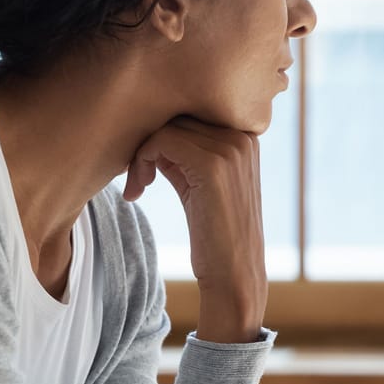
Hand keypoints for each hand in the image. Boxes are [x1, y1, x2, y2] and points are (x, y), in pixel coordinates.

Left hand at [121, 115, 265, 341]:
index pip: (191, 108)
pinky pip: (161, 141)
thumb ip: (185, 151)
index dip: (162, 133)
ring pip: (165, 126)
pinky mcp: (213, 164)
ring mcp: (231, 148)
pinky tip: (139, 190)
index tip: (148, 167)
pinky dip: (141, 161)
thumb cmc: (215, 234)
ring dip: (141, 154)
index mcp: (245, 135)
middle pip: (176, 113)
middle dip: (149, 142)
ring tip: (138, 187)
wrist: (234, 275)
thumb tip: (151, 127)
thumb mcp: (201, 182)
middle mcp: (243, 135)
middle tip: (138, 179)